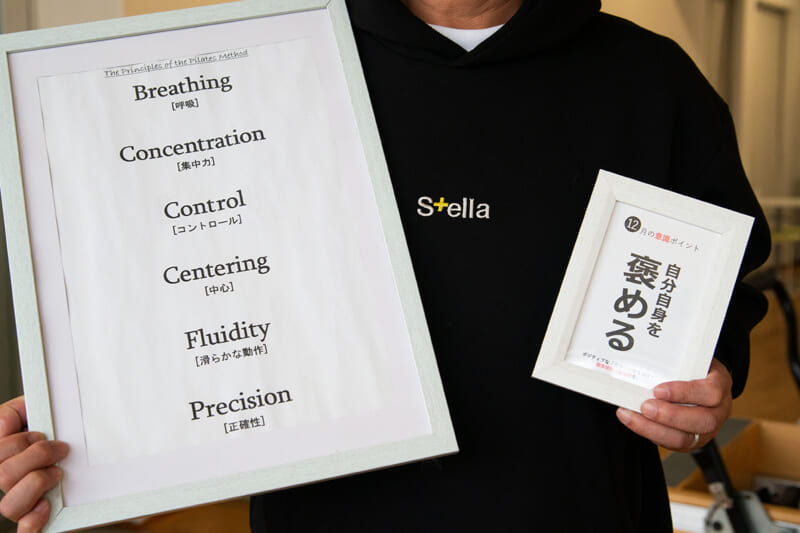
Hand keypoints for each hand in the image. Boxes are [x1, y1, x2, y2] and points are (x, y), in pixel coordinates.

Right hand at [0, 396, 68, 532]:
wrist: (83, 457)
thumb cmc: (55, 436)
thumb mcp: (35, 415)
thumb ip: (15, 413)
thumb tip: (5, 424)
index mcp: (4, 459)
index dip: (19, 442)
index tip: (41, 434)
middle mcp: (7, 483)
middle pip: (3, 476)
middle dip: (36, 457)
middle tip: (59, 449)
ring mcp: (20, 503)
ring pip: (9, 506)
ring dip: (37, 484)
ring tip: (57, 473)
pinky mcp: (36, 521)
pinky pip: (25, 531)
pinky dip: (33, 522)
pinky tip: (46, 505)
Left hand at [615, 359, 732, 451]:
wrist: (704, 381)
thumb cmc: (695, 369)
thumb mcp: (692, 359)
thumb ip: (676, 361)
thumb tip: (648, 358)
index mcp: (720, 386)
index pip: (710, 392)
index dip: (684, 393)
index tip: (659, 390)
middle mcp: (718, 411)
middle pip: (703, 421)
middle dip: (670, 416)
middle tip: (645, 406)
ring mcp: (707, 430)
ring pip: (686, 438)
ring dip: (655, 429)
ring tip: (632, 417)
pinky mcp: (692, 441)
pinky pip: (673, 444)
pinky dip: (651, 433)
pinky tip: (635, 422)